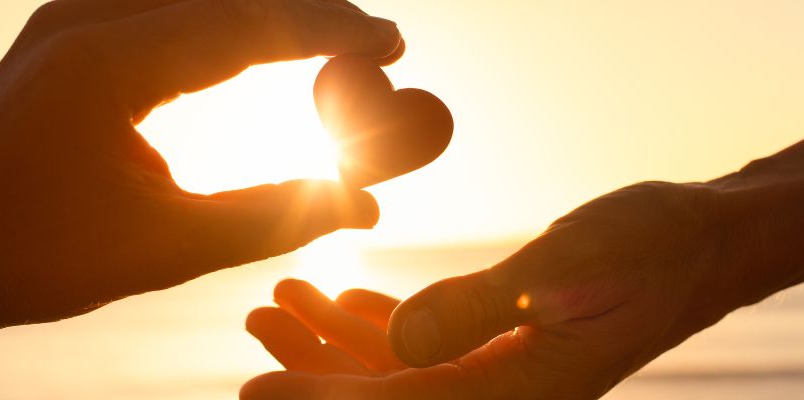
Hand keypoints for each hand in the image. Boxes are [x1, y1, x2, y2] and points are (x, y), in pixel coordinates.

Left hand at [0, 0, 401, 337]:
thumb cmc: (36, 253)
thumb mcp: (164, 248)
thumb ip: (271, 219)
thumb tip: (363, 205)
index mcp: (108, 63)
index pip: (247, 25)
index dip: (329, 30)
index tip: (390, 40)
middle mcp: (88, 17)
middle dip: (312, 11)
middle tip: (376, 39)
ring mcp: (76, 13)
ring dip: (274, 10)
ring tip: (335, 37)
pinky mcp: (74, 28)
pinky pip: (172, 4)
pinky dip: (233, 17)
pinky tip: (265, 38)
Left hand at [241, 182, 772, 398]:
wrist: (692, 244)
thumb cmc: (642, 251)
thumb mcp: (561, 272)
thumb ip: (478, 309)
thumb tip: (400, 343)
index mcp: (519, 395)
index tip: (255, 388)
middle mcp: (503, 396)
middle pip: (385, 396)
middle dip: (312, 367)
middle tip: (254, 323)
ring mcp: (500, 373)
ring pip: (397, 371)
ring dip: (333, 339)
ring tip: (281, 299)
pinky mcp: (499, 345)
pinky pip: (425, 349)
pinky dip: (377, 326)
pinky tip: (342, 302)